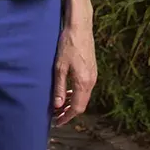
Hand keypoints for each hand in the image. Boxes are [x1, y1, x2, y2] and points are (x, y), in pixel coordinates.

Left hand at [52, 0, 96, 125]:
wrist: (80, 26)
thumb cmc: (68, 44)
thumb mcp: (59, 67)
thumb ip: (59, 87)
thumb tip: (57, 106)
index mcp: (83, 82)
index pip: (77, 107)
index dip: (67, 117)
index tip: (57, 122)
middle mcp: (91, 81)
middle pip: (82, 104)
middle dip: (69, 112)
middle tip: (56, 116)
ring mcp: (93, 75)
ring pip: (84, 96)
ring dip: (72, 103)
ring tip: (59, 106)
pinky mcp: (92, 69)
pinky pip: (85, 88)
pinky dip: (76, 94)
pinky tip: (67, 92)